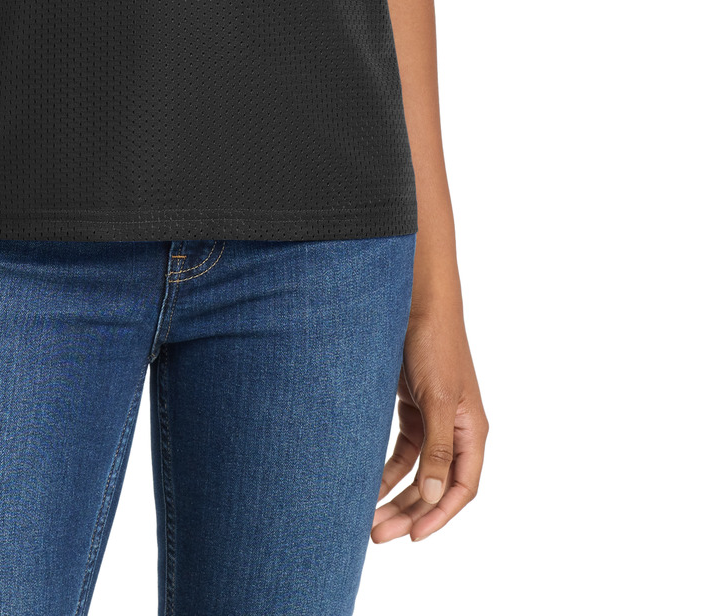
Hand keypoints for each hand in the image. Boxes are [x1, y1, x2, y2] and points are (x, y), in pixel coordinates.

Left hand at [371, 307, 486, 542]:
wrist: (416, 301)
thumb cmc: (434, 344)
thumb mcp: (436, 398)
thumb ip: (437, 448)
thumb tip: (434, 496)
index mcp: (471, 431)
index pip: (461, 488)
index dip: (440, 516)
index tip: (413, 537)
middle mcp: (455, 431)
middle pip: (435, 486)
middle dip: (409, 512)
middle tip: (377, 535)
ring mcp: (433, 420)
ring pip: (417, 473)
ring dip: (395, 496)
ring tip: (367, 519)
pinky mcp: (412, 408)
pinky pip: (402, 452)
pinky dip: (386, 470)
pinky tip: (366, 485)